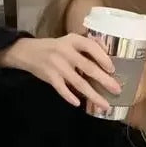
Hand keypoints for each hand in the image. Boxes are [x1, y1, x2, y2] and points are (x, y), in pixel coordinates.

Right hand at [0, 34, 120, 109]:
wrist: (28, 52)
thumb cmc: (55, 48)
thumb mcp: (69, 41)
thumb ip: (87, 45)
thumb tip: (108, 50)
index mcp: (72, 40)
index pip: (91, 47)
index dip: (103, 57)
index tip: (113, 69)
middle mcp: (65, 52)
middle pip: (89, 68)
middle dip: (105, 81)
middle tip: (117, 90)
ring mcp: (57, 65)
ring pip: (79, 83)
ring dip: (93, 95)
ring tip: (105, 105)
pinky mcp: (49, 76)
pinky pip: (62, 89)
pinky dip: (70, 97)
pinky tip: (79, 104)